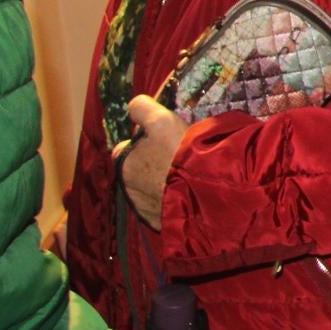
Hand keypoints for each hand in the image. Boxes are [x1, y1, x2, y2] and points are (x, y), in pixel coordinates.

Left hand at [117, 95, 185, 230]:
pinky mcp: (161, 223)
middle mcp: (128, 188)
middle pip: (138, 170)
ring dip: (162, 183)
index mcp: (124, 163)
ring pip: (151, 189)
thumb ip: (142, 109)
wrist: (206, 194)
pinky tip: (188, 192)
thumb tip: (133, 106)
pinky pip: (164, 208)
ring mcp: (144, 209)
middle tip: (177, 158)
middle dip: (152, 164)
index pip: (125, 148)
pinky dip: (172, 200)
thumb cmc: (180, 154)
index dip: (142, 142)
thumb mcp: (162, 121)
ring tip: (187, 176)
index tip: (161, 139)